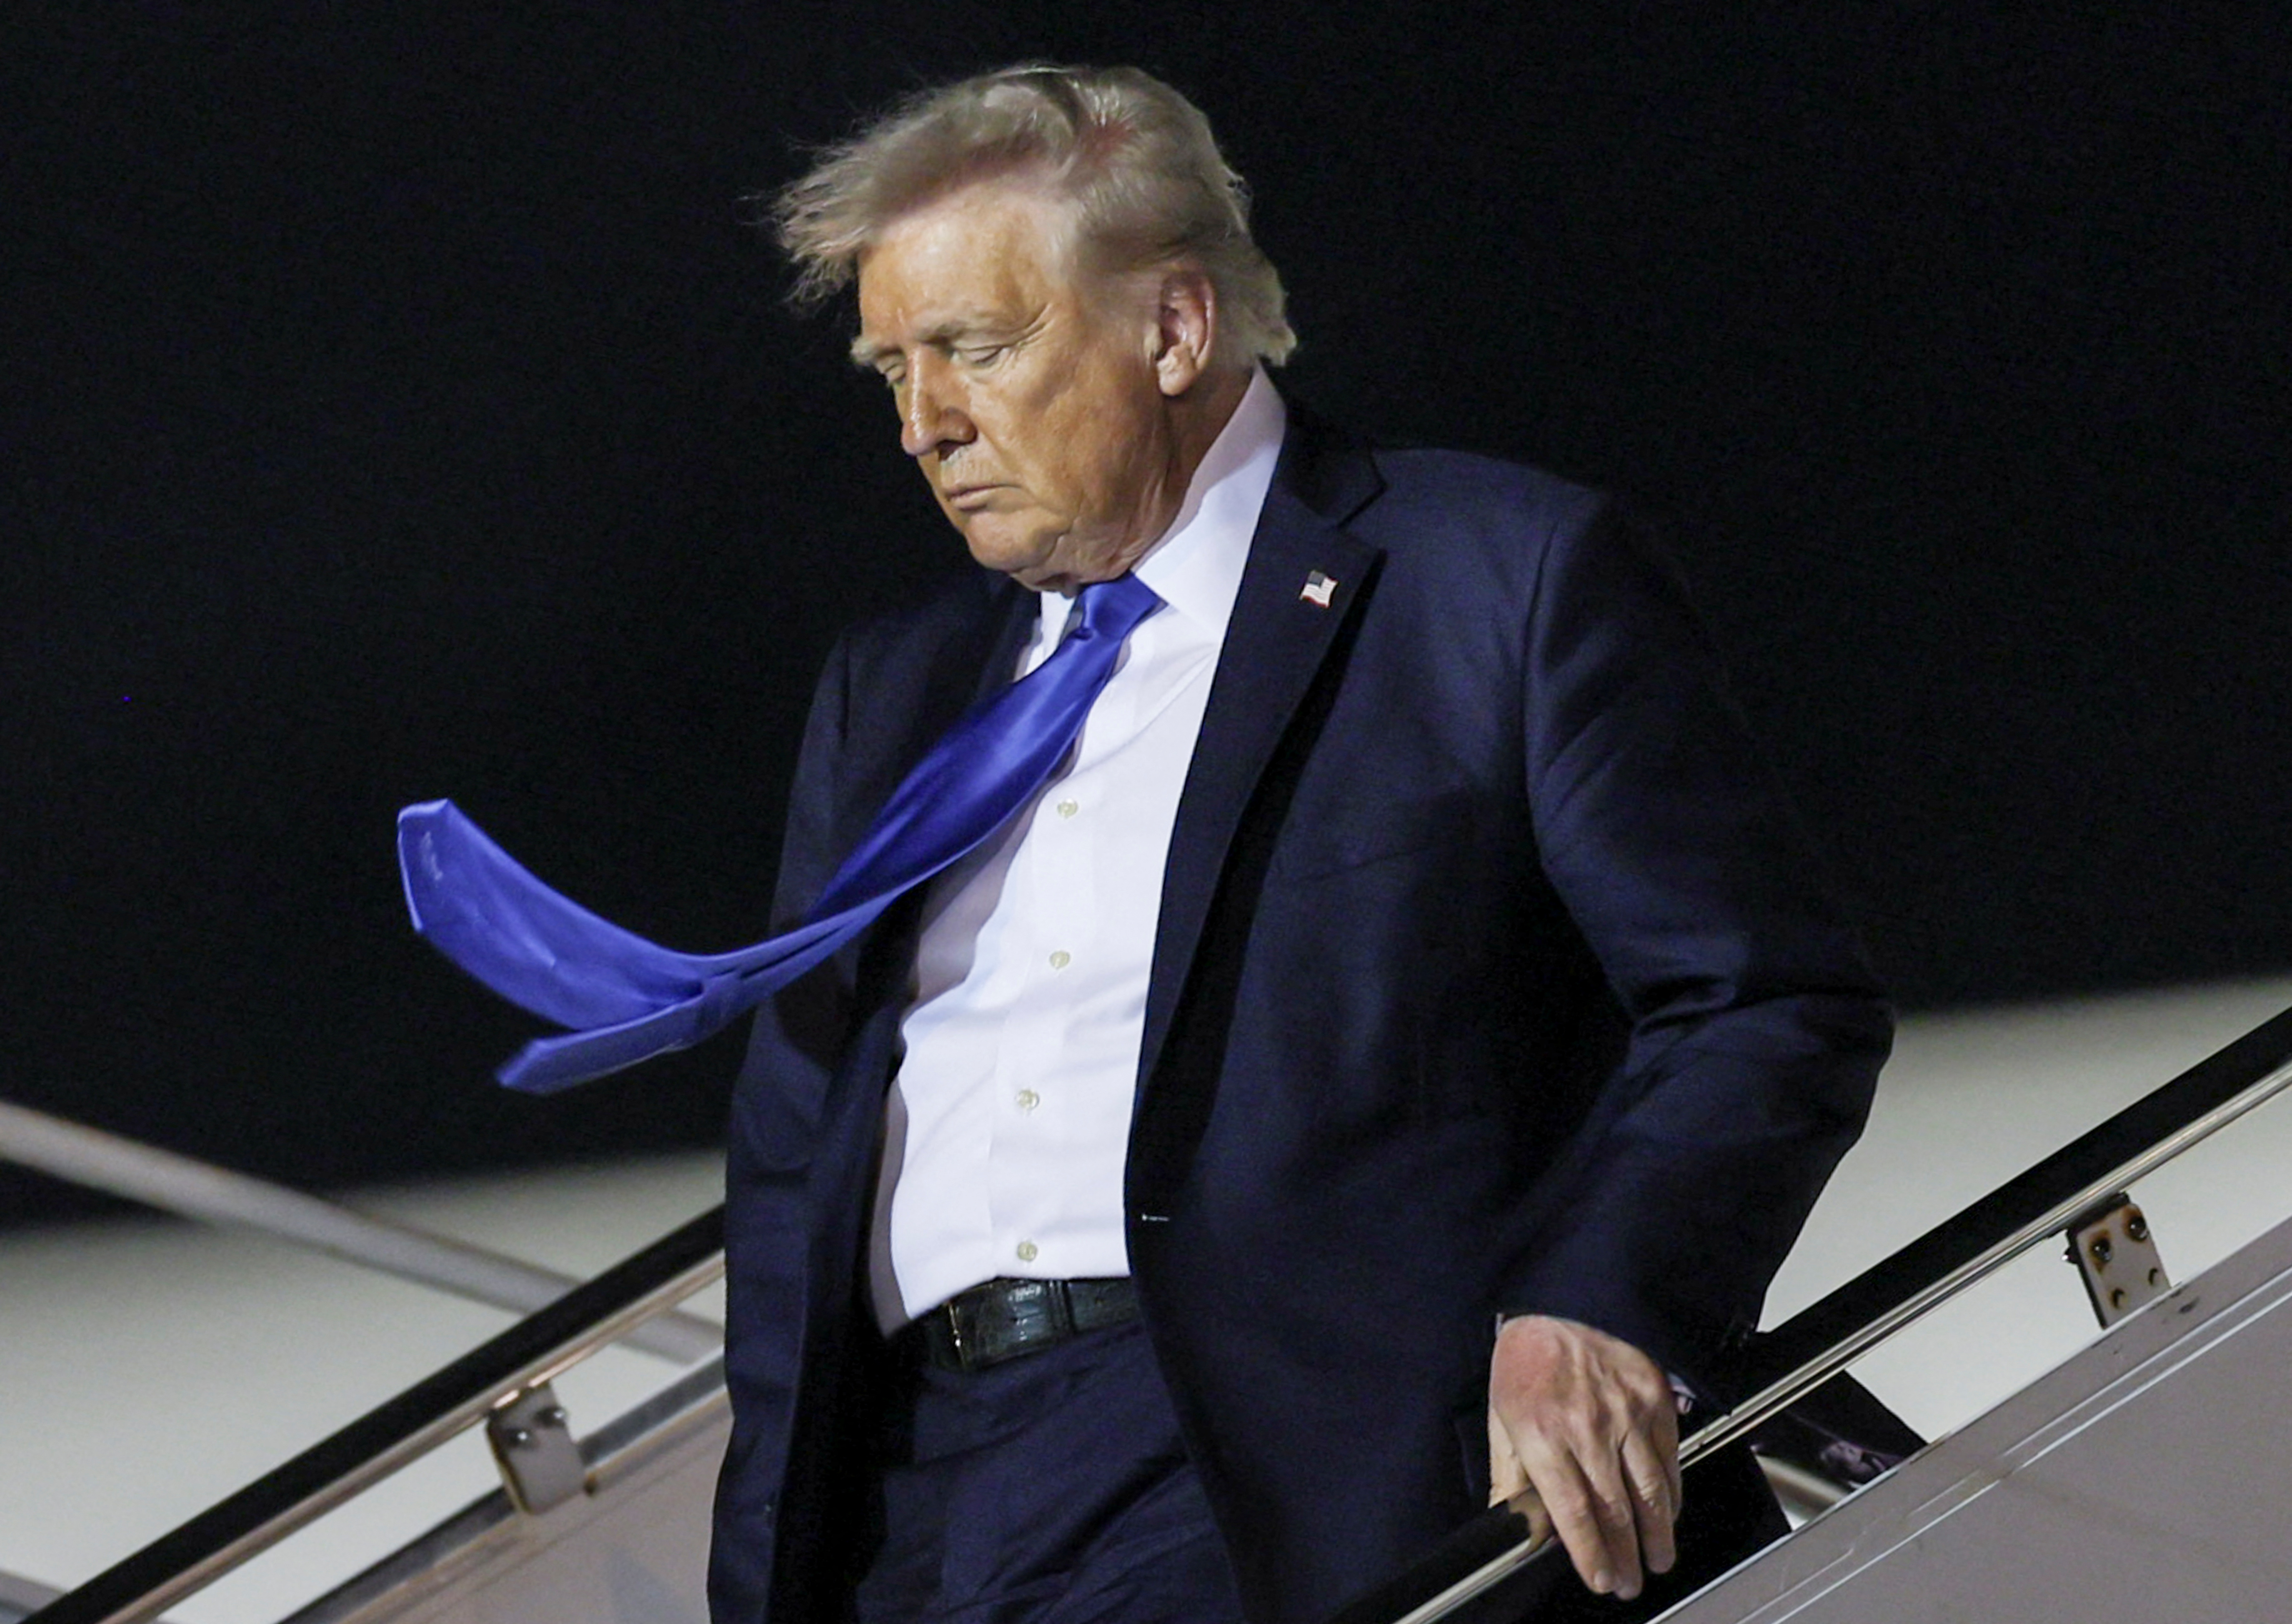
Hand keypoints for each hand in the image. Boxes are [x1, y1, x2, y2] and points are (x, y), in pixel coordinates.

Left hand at [1486, 1314, 1681, 1600]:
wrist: (1560, 1299)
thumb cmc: (1526, 1361)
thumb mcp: (1500, 1418)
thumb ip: (1509, 1477)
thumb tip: (1513, 1524)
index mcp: (1543, 1433)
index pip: (1573, 1510)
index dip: (1590, 1553)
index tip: (1600, 1579)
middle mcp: (1589, 1426)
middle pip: (1616, 1509)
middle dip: (1626, 1556)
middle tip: (1629, 1582)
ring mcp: (1627, 1412)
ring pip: (1651, 1490)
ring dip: (1657, 1535)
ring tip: (1656, 1561)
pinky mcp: (1654, 1398)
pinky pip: (1670, 1460)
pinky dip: (1671, 1494)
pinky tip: (1666, 1514)